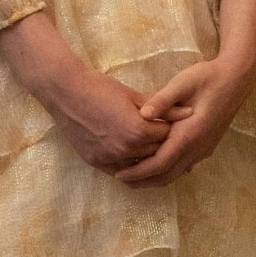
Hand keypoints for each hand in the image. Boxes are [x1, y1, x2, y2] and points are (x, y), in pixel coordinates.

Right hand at [50, 69, 180, 172]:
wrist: (65, 91)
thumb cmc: (101, 88)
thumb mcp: (134, 96)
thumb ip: (164, 109)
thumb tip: (190, 112)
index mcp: (138, 132)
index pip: (166, 136)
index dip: (170, 128)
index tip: (171, 123)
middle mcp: (126, 150)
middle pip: (155, 152)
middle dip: (161, 143)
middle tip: (162, 134)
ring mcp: (109, 158)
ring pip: (138, 163)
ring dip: (145, 155)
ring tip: (148, 144)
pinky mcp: (95, 161)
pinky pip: (119, 169)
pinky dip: (127, 163)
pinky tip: (132, 156)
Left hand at [118, 56, 252, 187]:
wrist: (237, 78)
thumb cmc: (208, 77)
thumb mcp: (183, 83)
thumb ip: (162, 100)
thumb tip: (142, 114)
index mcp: (189, 134)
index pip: (160, 163)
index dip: (138, 172)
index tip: (118, 174)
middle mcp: (197, 147)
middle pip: (167, 176)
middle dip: (143, 181)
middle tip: (121, 178)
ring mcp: (204, 149)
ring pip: (176, 173)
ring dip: (154, 177)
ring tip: (133, 174)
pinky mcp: (207, 146)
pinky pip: (184, 165)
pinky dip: (166, 169)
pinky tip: (154, 162)